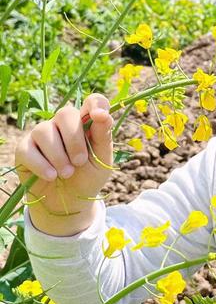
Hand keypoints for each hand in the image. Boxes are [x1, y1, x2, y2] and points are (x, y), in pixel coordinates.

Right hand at [15, 93, 114, 220]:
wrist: (69, 202)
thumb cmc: (89, 176)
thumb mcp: (102, 159)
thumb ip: (103, 136)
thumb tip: (103, 115)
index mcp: (87, 122)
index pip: (92, 101)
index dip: (96, 104)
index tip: (99, 116)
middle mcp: (63, 123)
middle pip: (65, 113)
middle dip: (74, 139)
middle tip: (80, 162)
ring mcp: (42, 134)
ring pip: (45, 131)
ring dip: (58, 155)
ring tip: (67, 173)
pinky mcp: (24, 149)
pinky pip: (27, 149)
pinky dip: (41, 165)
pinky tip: (51, 176)